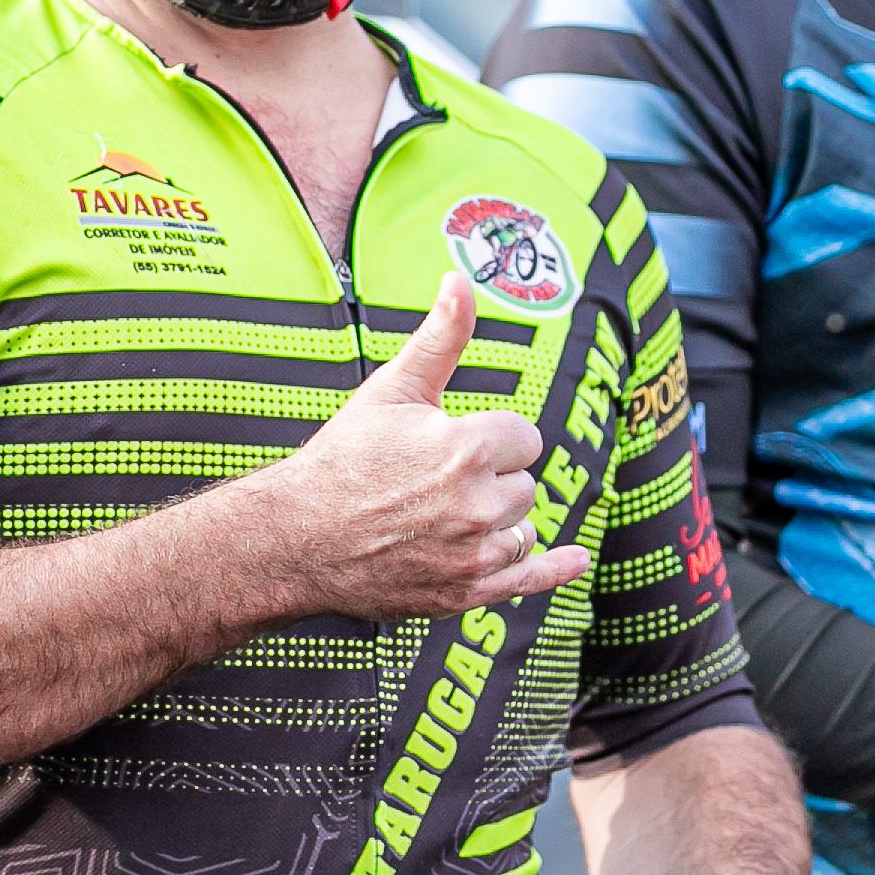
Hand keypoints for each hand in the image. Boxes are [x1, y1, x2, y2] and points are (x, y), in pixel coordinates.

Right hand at [248, 276, 589, 622]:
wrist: (298, 536)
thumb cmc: (343, 460)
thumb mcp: (392, 390)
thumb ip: (441, 338)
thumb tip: (460, 282)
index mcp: (469, 448)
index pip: (522, 438)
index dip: (488, 438)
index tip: (447, 444)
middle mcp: (479, 504)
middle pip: (523, 483)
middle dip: (490, 479)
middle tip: (432, 482)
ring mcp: (474, 553)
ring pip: (522, 526)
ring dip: (497, 520)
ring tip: (440, 516)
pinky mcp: (465, 591)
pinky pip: (528, 579)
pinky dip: (554, 569)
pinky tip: (576, 560)